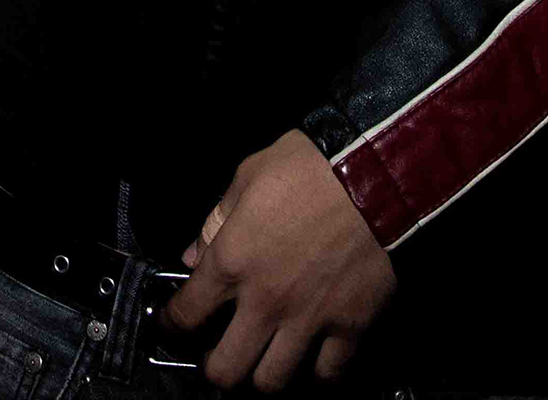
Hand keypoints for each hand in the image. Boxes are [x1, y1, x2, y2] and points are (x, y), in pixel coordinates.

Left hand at [160, 130, 395, 389]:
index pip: (186, 314)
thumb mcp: (248, 176)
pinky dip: (319, 373)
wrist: (375, 175)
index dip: (172, 325)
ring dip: (264, 376)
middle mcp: (264, 301)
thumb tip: (192, 254)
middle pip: (225, 370)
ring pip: (272, 382)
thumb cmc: (309, 168)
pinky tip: (314, 361)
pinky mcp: (350, 326)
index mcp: (232, 261)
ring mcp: (308, 319)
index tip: (174, 325)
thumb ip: (215, 220)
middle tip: (220, 358)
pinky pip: (328, 373)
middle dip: (215, 370)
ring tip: (265, 362)